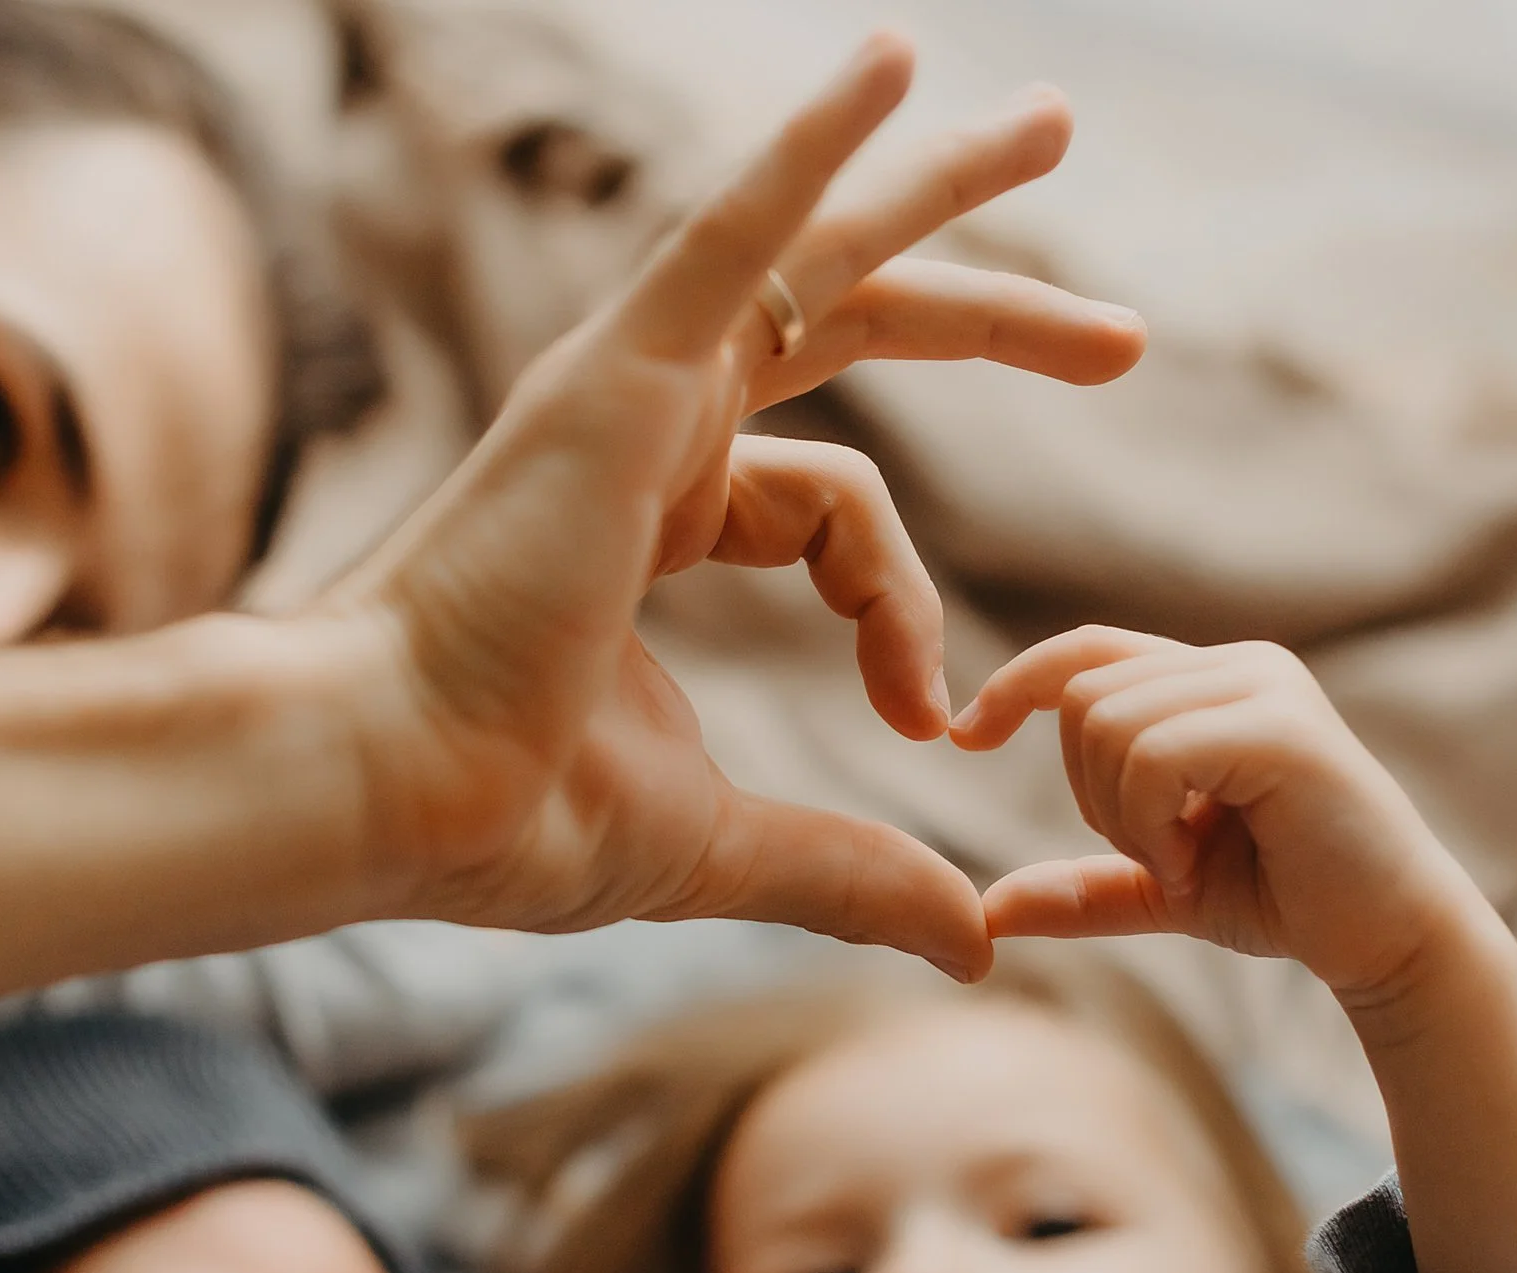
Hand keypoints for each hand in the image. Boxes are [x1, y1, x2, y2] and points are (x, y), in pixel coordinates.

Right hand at [305, 37, 1142, 979]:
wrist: (395, 794)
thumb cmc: (511, 816)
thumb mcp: (729, 841)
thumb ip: (854, 870)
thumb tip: (973, 940)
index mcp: (662, 516)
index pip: (838, 512)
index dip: (903, 612)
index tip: (927, 718)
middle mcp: (652, 429)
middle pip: (844, 329)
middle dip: (984, 314)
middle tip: (1121, 334)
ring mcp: (632, 389)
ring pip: (812, 255)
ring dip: (934, 188)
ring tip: (1051, 121)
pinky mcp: (620, 374)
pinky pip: (733, 232)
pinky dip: (810, 147)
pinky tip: (898, 65)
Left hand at [951, 628, 1489, 1003]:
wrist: (1388, 942)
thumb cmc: (1287, 903)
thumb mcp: (1162, 889)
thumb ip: (1083, 889)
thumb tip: (986, 912)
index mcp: (1210, 681)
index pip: (1086, 650)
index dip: (1015, 684)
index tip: (965, 737)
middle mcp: (1238, 665)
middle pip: (1082, 696)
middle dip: (1089, 794)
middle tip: (1157, 856)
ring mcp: (1265, 687)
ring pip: (1107, 723)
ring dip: (1122, 816)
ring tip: (1183, 861)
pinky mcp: (1283, 728)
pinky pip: (1153, 753)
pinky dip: (1149, 824)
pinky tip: (1193, 864)